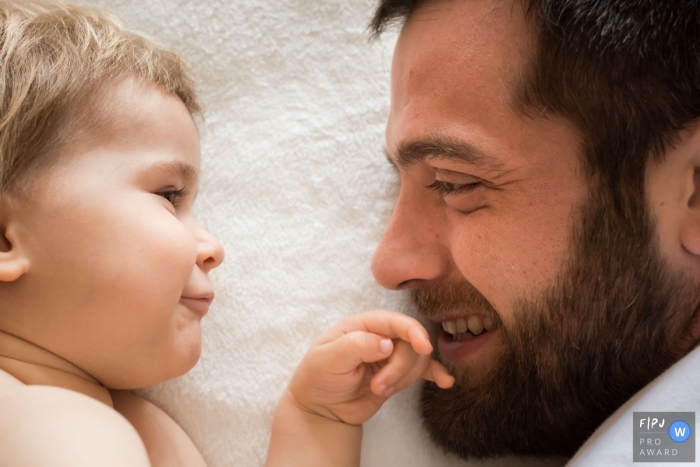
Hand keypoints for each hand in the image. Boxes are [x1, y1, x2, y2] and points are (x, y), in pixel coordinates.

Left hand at [287, 310, 453, 425]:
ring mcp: (390, 357)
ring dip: (405, 378)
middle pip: (410, 344)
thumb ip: (355, 346)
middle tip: (379, 387)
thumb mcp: (327, 360)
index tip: (424, 347)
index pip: (395, 321)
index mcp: (362, 326)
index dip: (412, 331)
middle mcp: (380, 337)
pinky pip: (422, 371)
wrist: (319, 409)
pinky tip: (445, 382)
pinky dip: (434, 374)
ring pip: (417, 360)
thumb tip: (387, 343)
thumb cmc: (317, 378)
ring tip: (380, 391)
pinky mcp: (396, 376)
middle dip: (400, 368)